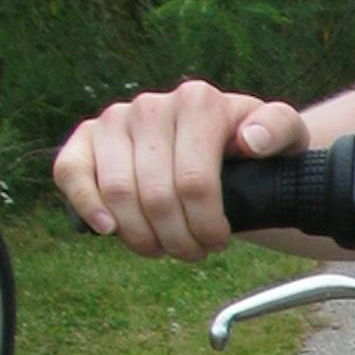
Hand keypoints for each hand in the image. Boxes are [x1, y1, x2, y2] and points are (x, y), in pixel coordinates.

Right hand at [53, 80, 307, 260]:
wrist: (220, 143)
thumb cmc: (252, 146)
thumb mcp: (283, 136)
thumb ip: (279, 130)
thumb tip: (251, 140)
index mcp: (197, 102)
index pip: (194, 183)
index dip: (205, 226)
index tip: (218, 243)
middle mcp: (152, 105)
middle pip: (156, 196)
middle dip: (176, 239)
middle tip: (192, 253)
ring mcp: (115, 120)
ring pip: (117, 193)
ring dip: (140, 236)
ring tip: (162, 247)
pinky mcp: (86, 138)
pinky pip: (70, 172)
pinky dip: (85, 205)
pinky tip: (108, 229)